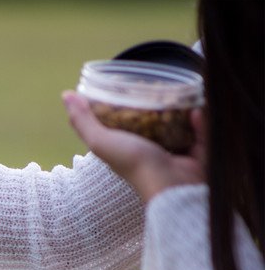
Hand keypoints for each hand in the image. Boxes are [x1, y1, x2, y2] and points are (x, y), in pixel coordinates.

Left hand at [62, 90, 205, 201]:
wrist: (171, 185)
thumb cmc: (134, 164)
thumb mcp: (101, 141)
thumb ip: (83, 121)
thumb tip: (66, 94)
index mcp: (126, 148)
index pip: (124, 123)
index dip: (125, 106)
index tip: (129, 84)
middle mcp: (150, 151)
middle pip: (155, 122)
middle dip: (158, 104)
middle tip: (162, 85)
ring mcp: (176, 153)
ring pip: (181, 126)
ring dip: (183, 110)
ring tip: (184, 91)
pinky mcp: (199, 154)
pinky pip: (203, 133)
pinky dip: (202, 122)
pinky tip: (197, 110)